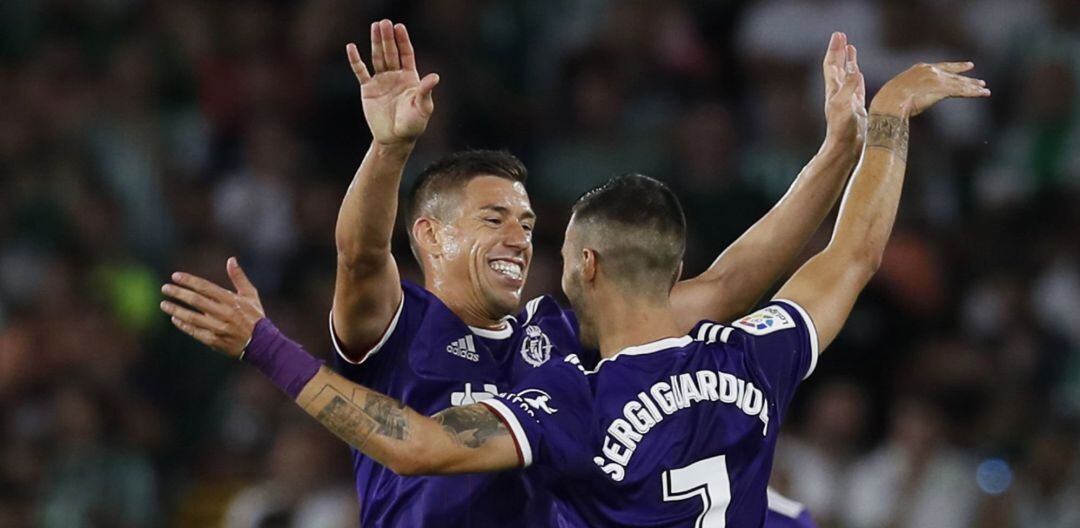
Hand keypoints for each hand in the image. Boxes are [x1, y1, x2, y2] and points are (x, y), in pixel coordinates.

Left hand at [160, 257, 264, 357]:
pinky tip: (174, 319)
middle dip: (178, 293)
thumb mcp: (250, 295)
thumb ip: (239, 277)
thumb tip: (231, 259)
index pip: (206, 287)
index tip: (175, 276)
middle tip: (165, 288)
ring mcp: (218, 328)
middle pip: (196, 301)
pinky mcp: (214, 340)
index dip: (189, 281)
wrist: (262, 343)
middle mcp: (224, 313)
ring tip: (164, 304)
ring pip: (192, 317)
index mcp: (232, 300)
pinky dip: (183, 325)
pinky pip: (195, 332)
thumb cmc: (255, 316)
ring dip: (176, 310)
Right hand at [348, 20, 439, 146]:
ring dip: (376, 43)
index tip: (399, 27)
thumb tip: (435, 77)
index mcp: (410, 78)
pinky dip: (356, 60)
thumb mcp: (422, 108)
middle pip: (391, 52)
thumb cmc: (413, 125)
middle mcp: (395, 76)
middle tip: (384, 22)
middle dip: (388, 38)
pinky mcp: (368, 89)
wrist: (395, 139)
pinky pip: (361, 72)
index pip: (406, 54)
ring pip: (378, 58)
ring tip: (374, 27)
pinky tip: (351, 47)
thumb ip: (425, 91)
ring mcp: (381, 81)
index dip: (403, 41)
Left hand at [823, 32, 866, 148]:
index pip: (832, 64)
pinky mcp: (856, 108)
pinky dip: (857, 78)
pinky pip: (857, 87)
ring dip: (849, 62)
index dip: (835, 50)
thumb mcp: (845, 105)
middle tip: (842, 36)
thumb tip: (854, 69)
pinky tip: (859, 74)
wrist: (845, 148)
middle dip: (840, 51)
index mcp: (834, 90)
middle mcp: (839, 93)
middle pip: (838, 67)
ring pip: (848, 75)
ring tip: (851, 49)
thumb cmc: (843, 129)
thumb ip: (850, 86)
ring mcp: (847, 100)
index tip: (839, 35)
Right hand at [870, 61, 989, 117]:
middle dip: (966, 78)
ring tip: (984, 89)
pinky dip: (974, 93)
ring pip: (960, 83)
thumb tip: (904, 100)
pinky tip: (983, 93)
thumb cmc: (888, 100)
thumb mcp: (897, 91)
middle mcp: (932, 71)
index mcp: (920, 69)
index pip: (942, 67)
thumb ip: (907, 91)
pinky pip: (962, 91)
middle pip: (954, 75)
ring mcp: (938, 79)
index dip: (955, 67)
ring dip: (973, 86)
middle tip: (978, 80)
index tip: (966, 66)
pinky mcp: (944, 90)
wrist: (890, 101)